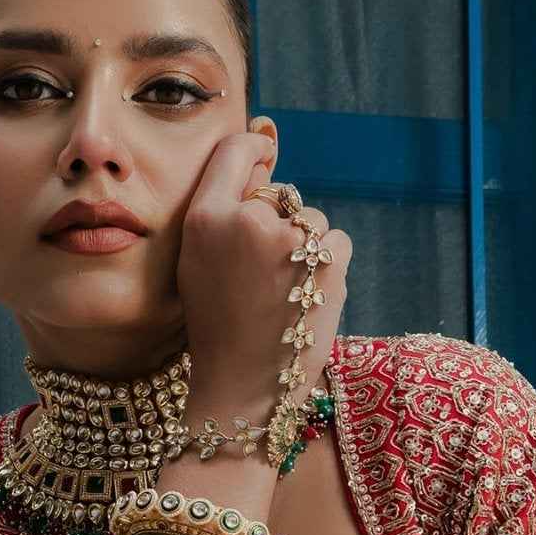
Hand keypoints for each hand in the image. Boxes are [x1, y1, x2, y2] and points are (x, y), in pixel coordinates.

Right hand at [174, 127, 349, 418]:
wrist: (243, 385)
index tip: (265, 157)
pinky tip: (306, 297)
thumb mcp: (198, 261)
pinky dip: (330, 266)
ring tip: (283, 292)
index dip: (256, 150)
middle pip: (279, 193)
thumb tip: (264, 154)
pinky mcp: (328, 261)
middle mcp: (245, 220)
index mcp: (204, 217)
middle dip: (279, 222)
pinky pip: (337, 241)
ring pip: (311, 220)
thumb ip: (223, 209)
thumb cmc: (219, 323)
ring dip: (307, 247)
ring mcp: (289, 240)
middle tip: (262, 272)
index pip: (237, 150)